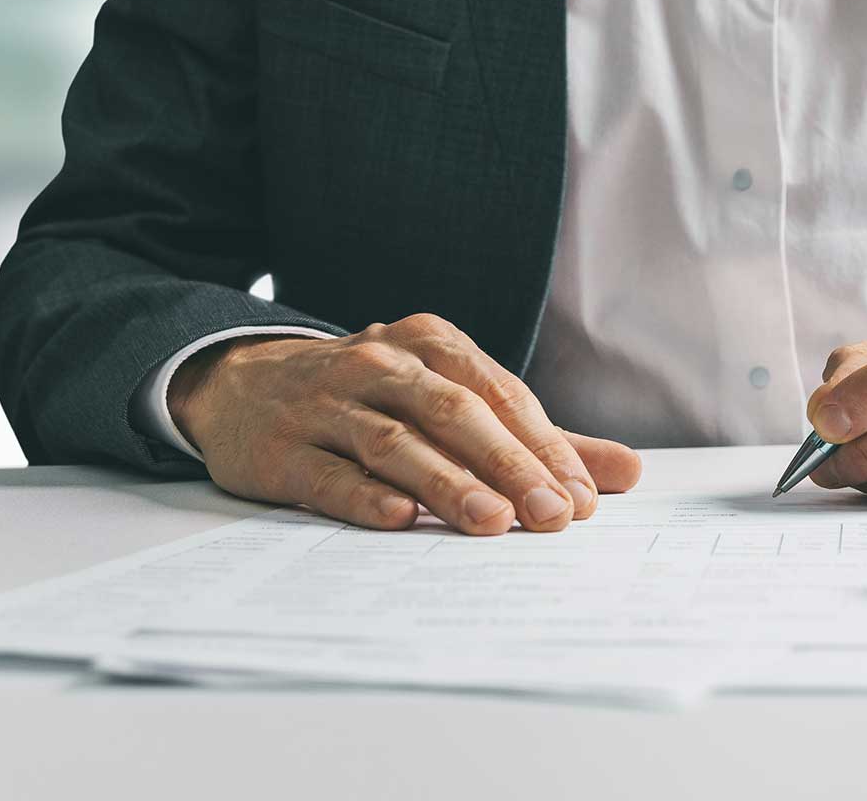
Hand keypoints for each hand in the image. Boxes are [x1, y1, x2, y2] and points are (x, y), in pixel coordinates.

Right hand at [170, 313, 642, 533]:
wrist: (240, 385)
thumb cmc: (367, 397)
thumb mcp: (449, 399)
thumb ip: (537, 438)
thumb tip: (626, 474)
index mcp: (428, 344)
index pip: (498, 395)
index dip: (543, 447)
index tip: (583, 499)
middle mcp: (379, 364)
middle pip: (454, 412)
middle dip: (508, 465)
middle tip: (552, 515)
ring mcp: (326, 404)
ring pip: (395, 441)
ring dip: (447, 482)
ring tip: (493, 522)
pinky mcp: (283, 449)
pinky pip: (329, 473)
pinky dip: (364, 496)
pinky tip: (399, 519)